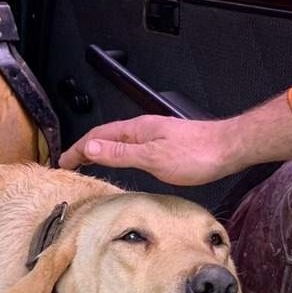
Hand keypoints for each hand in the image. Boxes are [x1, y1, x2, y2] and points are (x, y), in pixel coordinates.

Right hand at [58, 116, 237, 184]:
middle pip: (106, 137)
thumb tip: (89, 148)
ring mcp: (155, 135)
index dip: (77, 149)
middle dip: (85, 148)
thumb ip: (120, 154)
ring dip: (101, 151)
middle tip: (70, 163)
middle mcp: (143, 129)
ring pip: (119, 141)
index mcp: (136, 130)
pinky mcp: (166, 144)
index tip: (63, 161)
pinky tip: (124, 162)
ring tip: (89, 163)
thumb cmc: (196, 154)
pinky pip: (133, 147)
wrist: (228, 149)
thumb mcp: (152, 158)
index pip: (97, 136)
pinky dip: (118, 154)